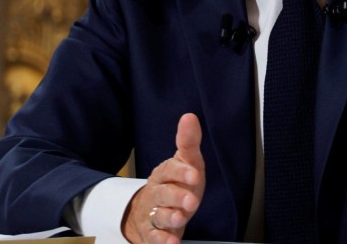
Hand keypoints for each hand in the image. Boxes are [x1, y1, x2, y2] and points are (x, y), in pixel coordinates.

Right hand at [123, 113, 205, 243]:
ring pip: (158, 215)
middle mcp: (155, 193)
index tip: (195, 175)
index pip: (170, 170)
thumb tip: (189, 116)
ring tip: (181, 218)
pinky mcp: (151, 233)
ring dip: (170, 217)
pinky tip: (171, 243)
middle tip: (192, 201)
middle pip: (163, 194)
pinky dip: (162, 241)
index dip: (181, 172)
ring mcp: (152, 213)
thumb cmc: (175, 184)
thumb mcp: (186, 163)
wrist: (151, 211)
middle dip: (177, 197)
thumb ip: (189, 143)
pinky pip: (154, 238)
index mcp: (164, 173)